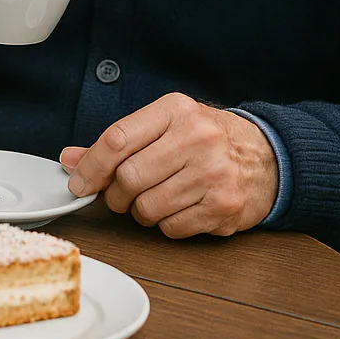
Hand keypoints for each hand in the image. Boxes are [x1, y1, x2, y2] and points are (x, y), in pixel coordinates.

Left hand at [59, 93, 277, 237]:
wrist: (268, 157)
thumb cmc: (209, 140)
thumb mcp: (165, 126)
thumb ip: (118, 143)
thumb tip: (71, 160)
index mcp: (176, 111)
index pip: (117, 139)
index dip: (90, 166)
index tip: (79, 182)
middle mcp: (197, 139)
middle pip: (128, 178)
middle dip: (115, 194)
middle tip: (121, 194)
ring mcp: (213, 174)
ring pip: (146, 208)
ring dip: (141, 211)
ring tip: (155, 198)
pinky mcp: (223, 207)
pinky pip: (171, 228)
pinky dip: (166, 224)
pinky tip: (180, 208)